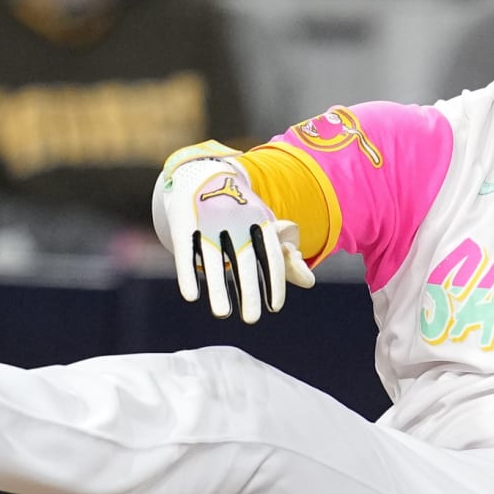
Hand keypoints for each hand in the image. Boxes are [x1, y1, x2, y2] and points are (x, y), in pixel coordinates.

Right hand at [153, 153, 314, 322]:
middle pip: (244, 261)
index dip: (273, 281)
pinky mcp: (183, 223)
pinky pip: (187, 252)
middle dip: (249, 291)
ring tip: (223, 314)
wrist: (204, 174)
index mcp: (260, 221)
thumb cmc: (243, 212)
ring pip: (214, 261)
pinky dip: (189, 274)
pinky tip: (192, 296)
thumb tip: (310, 283)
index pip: (270, 255)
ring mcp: (208, 222)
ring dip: (218, 289)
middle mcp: (236, 221)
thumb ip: (286, 257)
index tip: (275, 307)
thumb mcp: (266, 226)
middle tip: (252, 320)